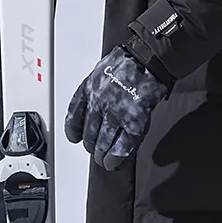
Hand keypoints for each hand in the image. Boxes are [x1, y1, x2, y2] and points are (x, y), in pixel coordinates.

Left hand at [64, 45, 169, 171]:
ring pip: (103, 142)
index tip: (74, 138)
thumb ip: (96, 88)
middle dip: (91, 146)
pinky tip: (113, 163)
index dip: (73, 130)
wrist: (148, 59)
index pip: (74, 115)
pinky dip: (117, 157)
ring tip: (103, 161)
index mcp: (89, 89)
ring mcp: (116, 113)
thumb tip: (93, 105)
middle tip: (95, 152)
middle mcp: (98, 103)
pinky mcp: (133, 121)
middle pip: (89, 133)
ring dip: (102, 155)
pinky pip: (122, 145)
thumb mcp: (102, 70)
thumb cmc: (130, 61)